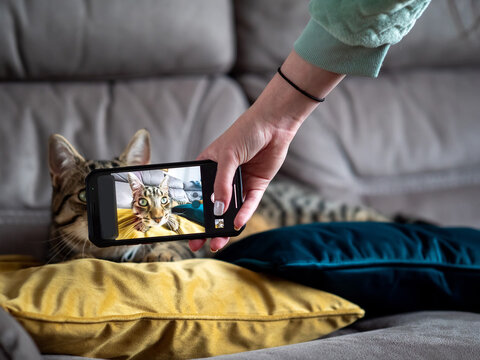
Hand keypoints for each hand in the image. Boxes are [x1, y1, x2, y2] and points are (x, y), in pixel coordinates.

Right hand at [188, 50, 344, 252]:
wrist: (274, 124)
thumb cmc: (245, 132)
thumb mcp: (228, 156)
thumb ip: (222, 183)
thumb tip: (218, 209)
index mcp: (208, 166)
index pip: (196, 192)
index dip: (190, 210)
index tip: (184, 227)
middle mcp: (223, 177)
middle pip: (213, 205)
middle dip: (206, 225)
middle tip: (198, 244)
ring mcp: (240, 182)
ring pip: (231, 209)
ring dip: (224, 226)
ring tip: (217, 243)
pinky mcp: (256, 185)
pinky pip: (249, 204)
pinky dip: (243, 214)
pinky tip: (237, 225)